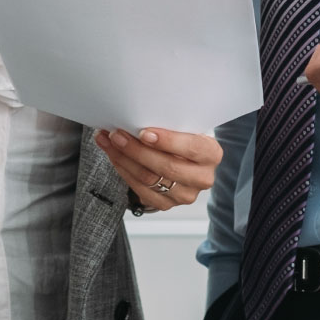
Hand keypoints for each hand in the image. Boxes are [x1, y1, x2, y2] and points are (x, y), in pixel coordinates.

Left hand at [93, 126, 222, 211]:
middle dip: (136, 149)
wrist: (183, 160)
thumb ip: (171, 124)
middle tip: (116, 134)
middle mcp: (202, 178)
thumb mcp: (185, 127)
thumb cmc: (182, 137)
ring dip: (123, 159)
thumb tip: (138, 115)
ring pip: (149, 179)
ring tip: (108, 141)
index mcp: (211, 154)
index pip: (192, 148)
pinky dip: (123, 170)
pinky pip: (139, 189)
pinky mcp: (166, 204)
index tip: (144, 132)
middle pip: (166, 166)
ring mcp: (185, 195)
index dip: (168, 141)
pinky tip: (113, 155)